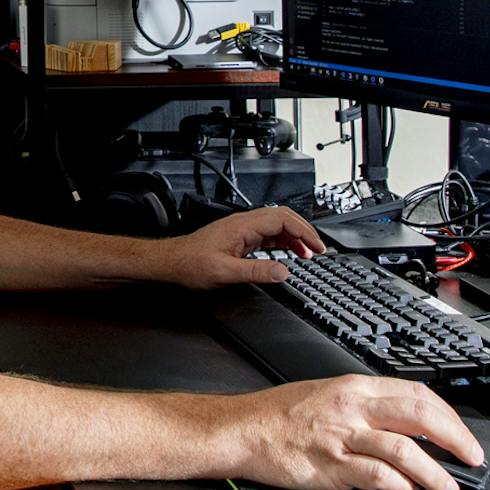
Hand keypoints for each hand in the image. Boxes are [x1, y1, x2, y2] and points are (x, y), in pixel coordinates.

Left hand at [145, 206, 324, 289]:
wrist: (171, 261)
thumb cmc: (191, 263)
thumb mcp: (225, 272)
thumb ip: (256, 271)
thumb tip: (284, 272)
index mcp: (243, 226)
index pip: (283, 220)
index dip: (304, 232)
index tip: (318, 247)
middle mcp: (244, 223)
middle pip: (283, 217)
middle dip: (304, 231)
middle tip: (318, 249)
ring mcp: (242, 229)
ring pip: (277, 225)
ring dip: (295, 237)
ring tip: (308, 253)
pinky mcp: (240, 237)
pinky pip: (267, 234)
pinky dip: (283, 241)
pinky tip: (289, 252)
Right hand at [225, 374, 484, 489]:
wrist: (243, 430)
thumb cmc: (281, 416)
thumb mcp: (329, 396)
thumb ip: (367, 409)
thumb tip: (406, 428)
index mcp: (355, 389)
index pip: (417, 395)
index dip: (449, 417)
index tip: (463, 436)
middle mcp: (353, 408)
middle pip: (419, 417)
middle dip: (455, 439)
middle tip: (472, 459)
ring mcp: (343, 437)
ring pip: (404, 450)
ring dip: (435, 473)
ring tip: (448, 489)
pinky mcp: (331, 465)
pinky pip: (376, 475)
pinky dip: (399, 486)